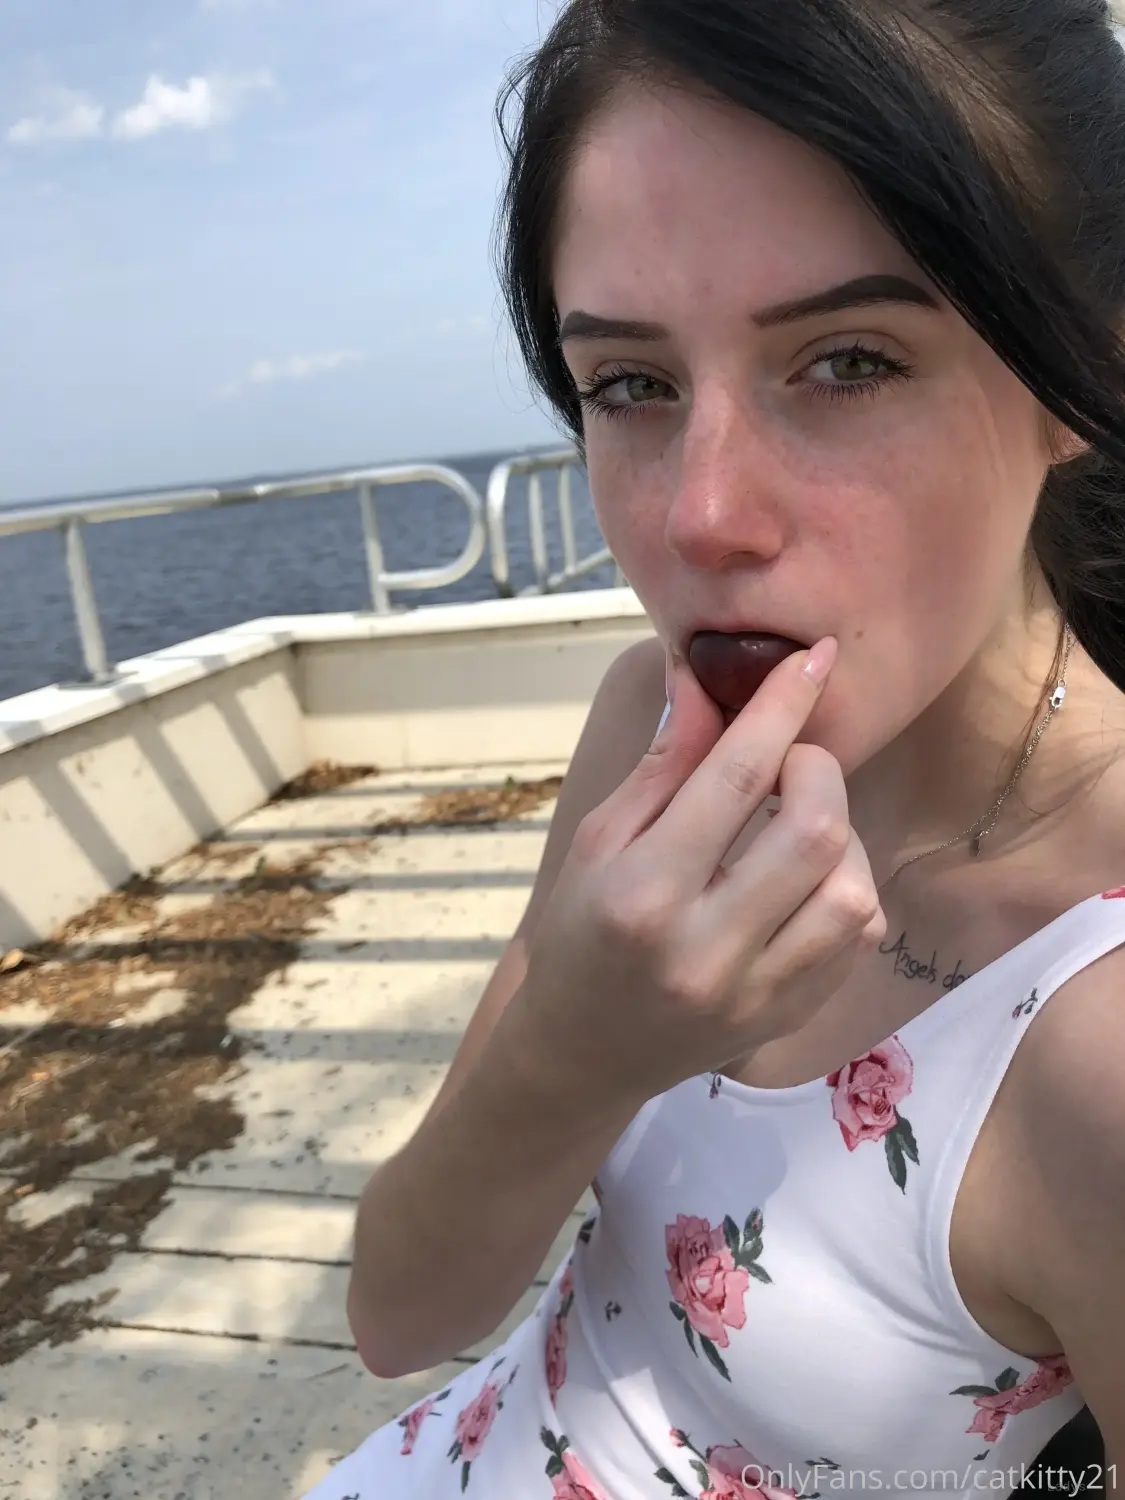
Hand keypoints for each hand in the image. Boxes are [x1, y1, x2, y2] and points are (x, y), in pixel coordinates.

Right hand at [512, 638, 886, 1103]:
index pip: (734, 779)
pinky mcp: (789, 1018)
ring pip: (853, 891)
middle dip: (817, 772)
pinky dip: (847, 888)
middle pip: (814, 831)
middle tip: (788, 764)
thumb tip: (704, 679)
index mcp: (643, 892)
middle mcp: (704, 948)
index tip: (813, 657)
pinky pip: (858, 938)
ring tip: (798, 828)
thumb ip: (664, 765)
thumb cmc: (581, 932)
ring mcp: (754, 994)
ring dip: (839, 836)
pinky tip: (808, 879)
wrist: (584, 1052)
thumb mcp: (601, 841)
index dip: (782, 707)